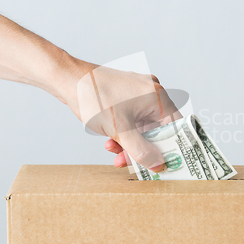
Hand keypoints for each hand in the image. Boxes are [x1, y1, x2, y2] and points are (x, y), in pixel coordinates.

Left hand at [61, 60, 181, 171]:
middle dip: (143, 149)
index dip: (173, 147)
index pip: (176, 127)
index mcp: (157, 97)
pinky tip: (110, 141)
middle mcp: (152, 93)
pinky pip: (133, 121)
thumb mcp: (119, 129)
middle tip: (134, 164)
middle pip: (158, 129)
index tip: (167, 164)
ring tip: (115, 152)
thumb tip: (158, 164)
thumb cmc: (93, 96)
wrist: (67, 79)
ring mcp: (139, 94)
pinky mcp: (127, 97)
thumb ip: (140, 150)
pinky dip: (124, 133)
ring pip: (143, 127)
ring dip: (131, 143)